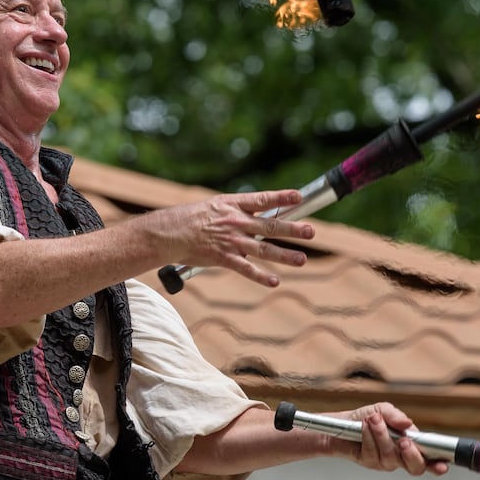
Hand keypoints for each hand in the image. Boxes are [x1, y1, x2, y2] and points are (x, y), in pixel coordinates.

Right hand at [146, 188, 315, 287]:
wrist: (168, 233)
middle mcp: (235, 222)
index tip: (299, 197)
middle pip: (269, 226)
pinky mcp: (223, 258)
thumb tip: (261, 214)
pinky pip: (246, 269)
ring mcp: (230, 241)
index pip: (262, 200)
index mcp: (233, 205)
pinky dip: (261, 276)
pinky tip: (275, 281)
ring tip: (302, 259)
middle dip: (292, 229)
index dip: (281, 198)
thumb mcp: (216, 206)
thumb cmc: (191, 218)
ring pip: (263, 249)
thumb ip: (239, 211)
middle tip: (311, 231)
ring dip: (284, 255)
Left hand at [346, 402, 450, 476]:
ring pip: (391, 457)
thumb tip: (409, 424)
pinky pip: (373, 454)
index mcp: (411, 444)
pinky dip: (368, 437)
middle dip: (412, 454)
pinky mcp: (369, 462)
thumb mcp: (384, 410)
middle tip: (404, 440)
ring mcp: (385, 462)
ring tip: (374, 420)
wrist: (341, 423)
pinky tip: (364, 427)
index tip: (443, 465)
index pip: (429, 459)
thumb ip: (397, 417)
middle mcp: (400, 456)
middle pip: (415, 467)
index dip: (438, 464)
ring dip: (382, 436)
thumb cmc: (367, 417)